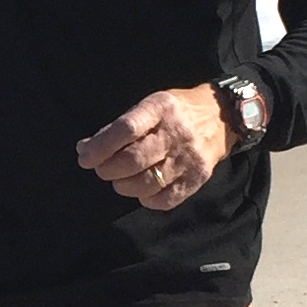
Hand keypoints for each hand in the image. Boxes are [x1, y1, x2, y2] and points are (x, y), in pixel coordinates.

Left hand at [76, 86, 228, 211]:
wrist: (221, 117)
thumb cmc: (174, 113)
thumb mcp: (148, 107)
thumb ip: (117, 128)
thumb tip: (85, 149)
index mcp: (160, 109)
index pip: (125, 129)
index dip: (100, 147)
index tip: (85, 157)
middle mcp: (176, 133)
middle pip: (134, 160)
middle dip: (108, 169)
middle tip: (102, 169)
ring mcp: (188, 158)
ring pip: (146, 183)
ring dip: (123, 186)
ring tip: (120, 180)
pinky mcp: (197, 178)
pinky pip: (165, 199)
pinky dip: (146, 199)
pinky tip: (142, 190)